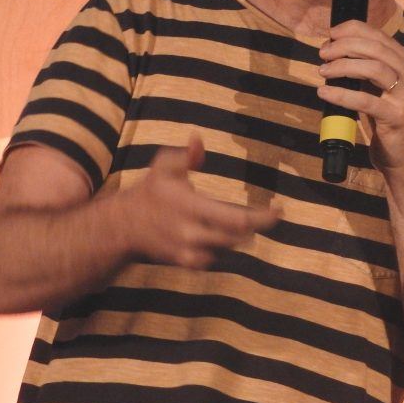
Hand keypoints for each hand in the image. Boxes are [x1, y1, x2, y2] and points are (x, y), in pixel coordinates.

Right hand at [121, 134, 280, 268]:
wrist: (124, 227)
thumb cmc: (151, 192)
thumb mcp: (165, 166)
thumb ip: (186, 155)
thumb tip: (199, 139)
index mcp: (190, 206)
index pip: (237, 220)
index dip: (262, 218)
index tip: (279, 210)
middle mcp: (191, 232)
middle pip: (238, 237)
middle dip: (255, 225)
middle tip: (268, 213)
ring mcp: (189, 251)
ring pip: (228, 247)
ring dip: (237, 235)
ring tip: (232, 218)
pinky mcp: (186, 263)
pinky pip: (215, 258)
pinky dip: (221, 247)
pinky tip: (214, 232)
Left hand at [317, 20, 403, 174]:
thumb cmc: (387, 120)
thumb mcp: (382, 88)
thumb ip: (369, 67)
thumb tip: (334, 48)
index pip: (380, 36)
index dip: (353, 30)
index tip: (331, 34)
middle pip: (376, 48)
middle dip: (344, 46)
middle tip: (323, 53)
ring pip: (373, 68)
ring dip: (342, 66)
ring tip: (322, 71)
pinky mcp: (397, 116)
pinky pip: (364, 100)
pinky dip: (341, 94)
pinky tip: (324, 93)